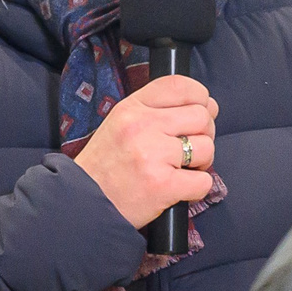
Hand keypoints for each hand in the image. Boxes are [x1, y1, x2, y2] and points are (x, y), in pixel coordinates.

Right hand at [74, 75, 217, 228]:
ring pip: (206, 147)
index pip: (179, 86)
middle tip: (190, 149)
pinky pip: (203, 181)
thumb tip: (206, 107)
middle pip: (201, 116)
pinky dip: (197, 189)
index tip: (202, 110)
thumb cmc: (105, 167)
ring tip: (182, 170)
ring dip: (202, 162)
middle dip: (204, 134)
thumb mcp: (119, 124)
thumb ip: (155, 111)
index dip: (199, 96)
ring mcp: (153, 155)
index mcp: (131, 108)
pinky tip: (180, 190)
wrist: (84, 205)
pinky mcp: (163, 185)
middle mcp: (142, 126)